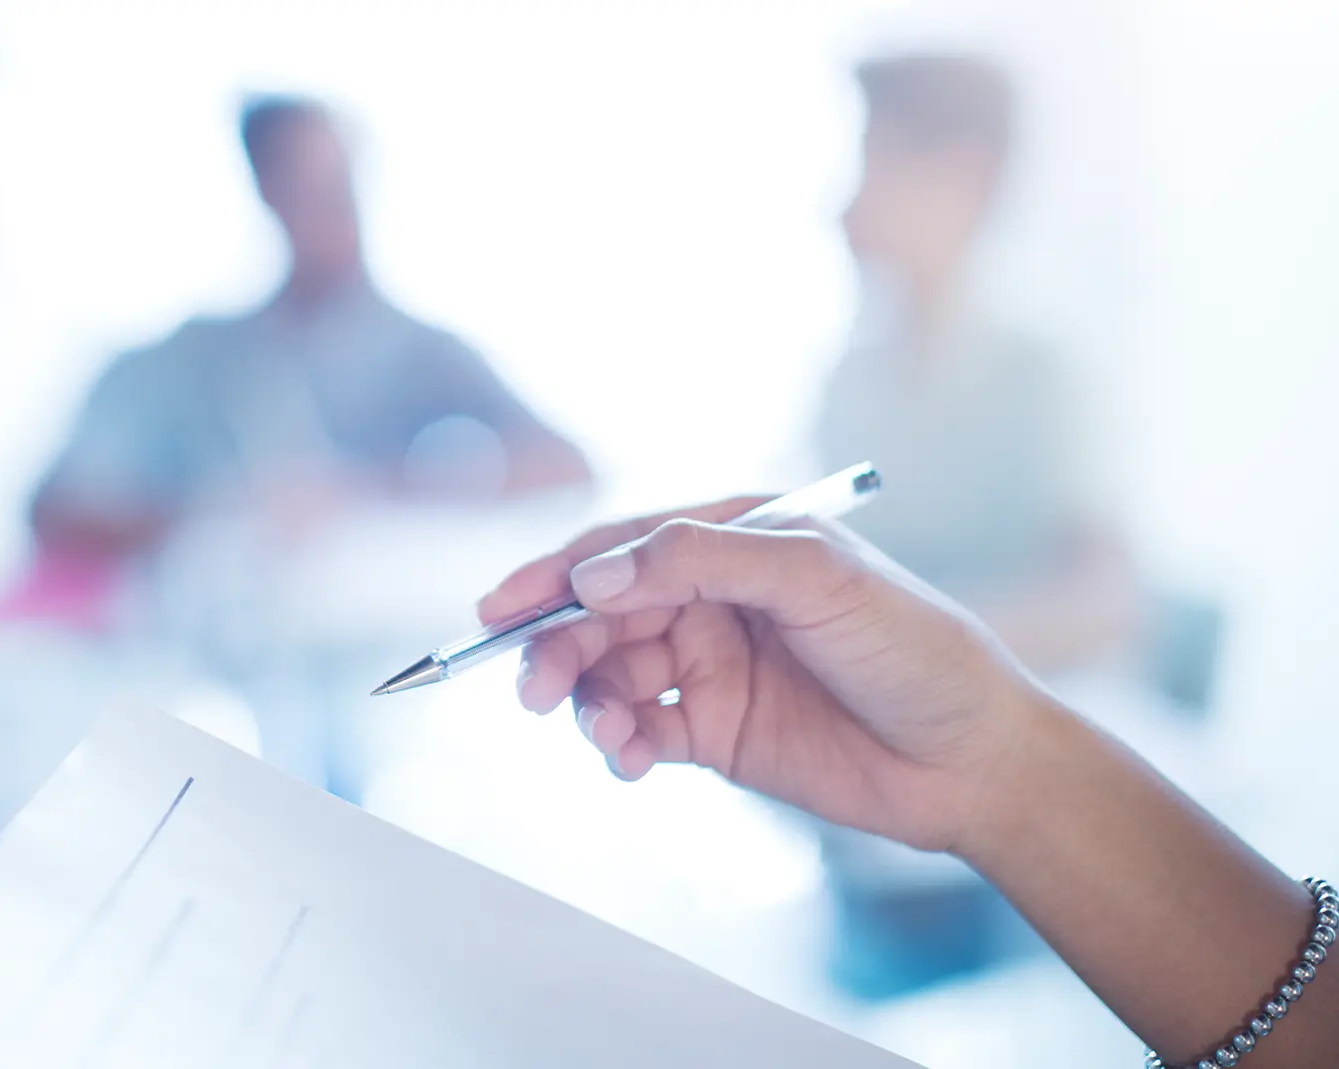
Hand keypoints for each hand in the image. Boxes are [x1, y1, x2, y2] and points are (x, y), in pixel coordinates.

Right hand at [478, 498, 1052, 854]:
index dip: (555, 573)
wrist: (974, 759)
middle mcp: (713, 598)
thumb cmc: (916, 648)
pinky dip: (618, 743)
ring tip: (606, 733)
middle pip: (601, 613)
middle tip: (535, 689)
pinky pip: (638, 731)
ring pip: (610, 675)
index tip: (502, 607)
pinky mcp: (714, 731)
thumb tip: (595, 574)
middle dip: (558, 647)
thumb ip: (698, 561)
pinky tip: (630, 757)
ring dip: (587, 702)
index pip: (624, 545)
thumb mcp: (815, 577)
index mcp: (735, 539)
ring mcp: (710, 665)